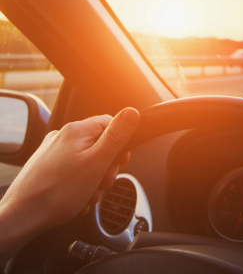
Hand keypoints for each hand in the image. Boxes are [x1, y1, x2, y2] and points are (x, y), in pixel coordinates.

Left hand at [0, 107, 139, 262]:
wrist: (22, 217)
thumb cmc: (58, 193)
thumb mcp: (97, 163)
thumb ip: (116, 137)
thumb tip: (132, 113)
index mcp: (76, 131)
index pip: (110, 123)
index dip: (120, 144)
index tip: (120, 161)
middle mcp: (62, 137)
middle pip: (99, 144)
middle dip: (106, 166)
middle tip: (102, 182)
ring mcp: (52, 152)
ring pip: (87, 160)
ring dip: (94, 179)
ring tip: (88, 194)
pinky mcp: (46, 167)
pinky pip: (73, 171)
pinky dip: (80, 184)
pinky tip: (78, 197)